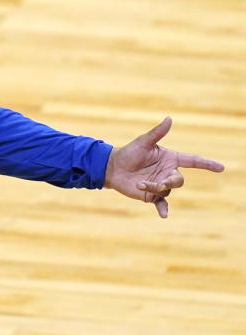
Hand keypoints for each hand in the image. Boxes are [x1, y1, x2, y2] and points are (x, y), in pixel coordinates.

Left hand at [104, 117, 223, 217]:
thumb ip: (157, 133)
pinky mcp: (151, 195)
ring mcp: (160, 185)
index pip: (193, 161)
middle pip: (179, 180)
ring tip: (140, 184)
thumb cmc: (129, 153)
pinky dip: (163, 209)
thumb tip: (169, 118)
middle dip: (170, 181)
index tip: (221, 168)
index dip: (207, 164)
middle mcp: (168, 172)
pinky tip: (164, 216)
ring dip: (154, 188)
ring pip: (167, 190)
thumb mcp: (143, 142)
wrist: (113, 168)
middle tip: (160, 182)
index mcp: (170, 159)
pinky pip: (161, 203)